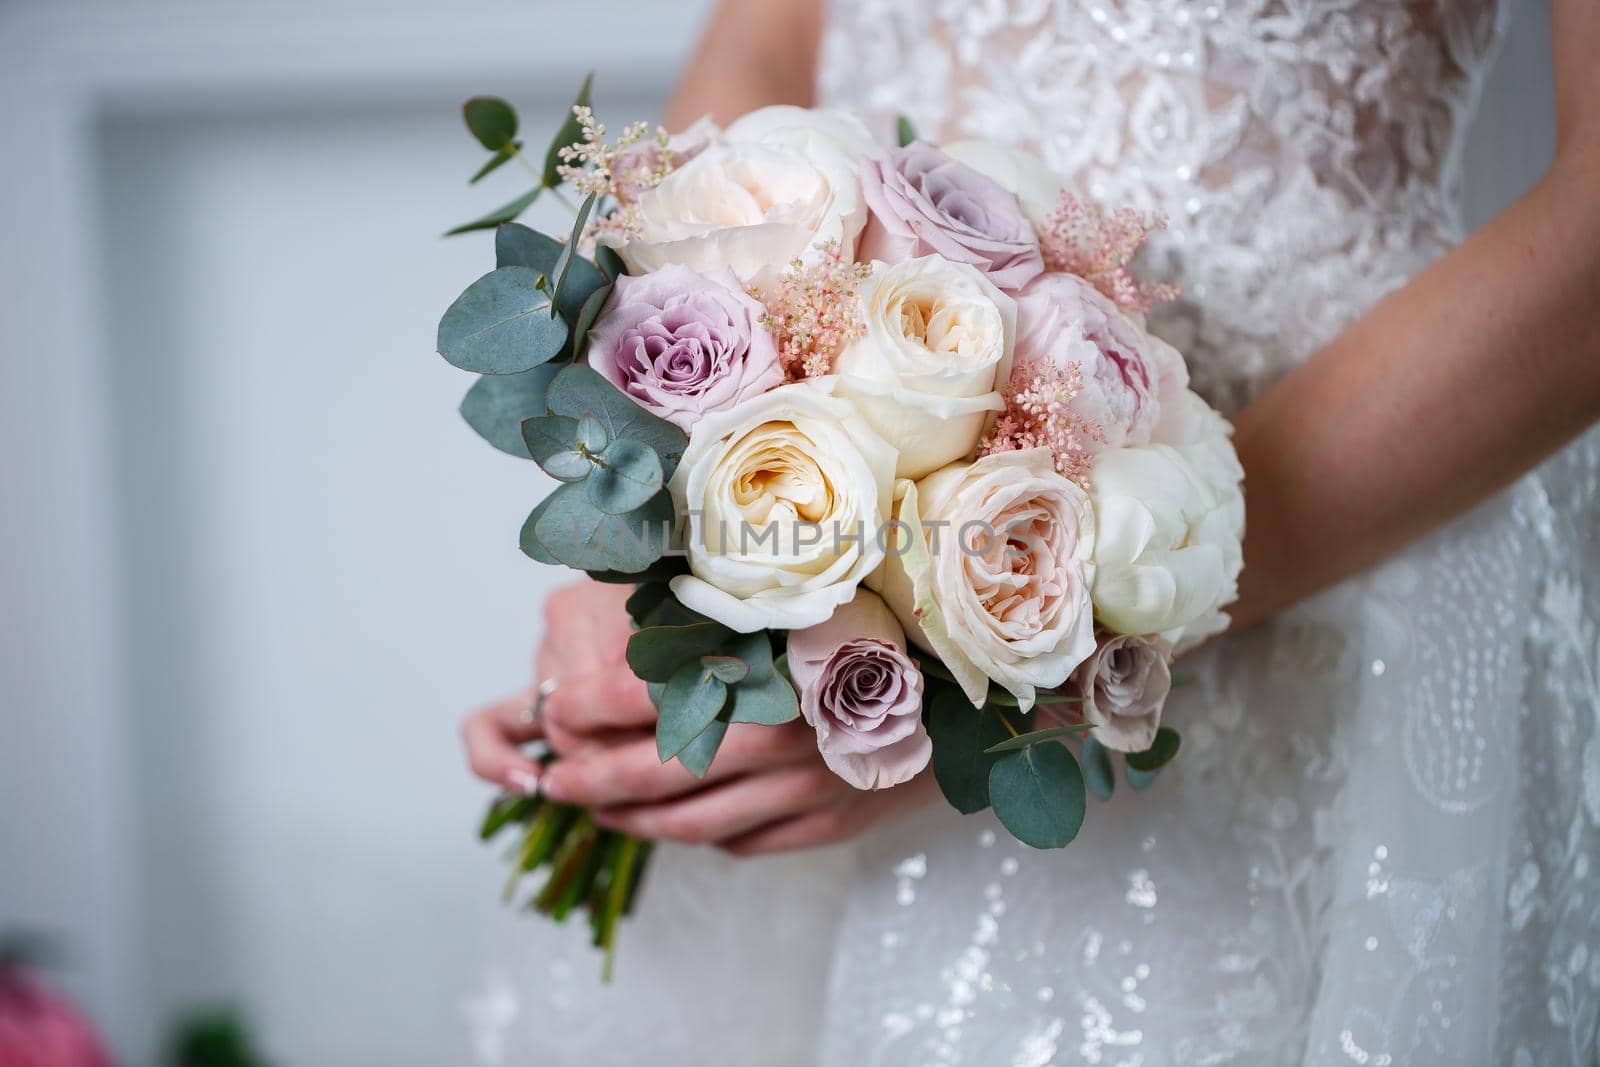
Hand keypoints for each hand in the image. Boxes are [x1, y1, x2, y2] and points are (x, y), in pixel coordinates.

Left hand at [463, 575, 940, 853]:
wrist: (983, 675)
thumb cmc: (880, 617)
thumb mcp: (795, 592)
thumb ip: (718, 598)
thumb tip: (623, 599)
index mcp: (765, 667)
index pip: (639, 697)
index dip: (580, 710)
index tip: (551, 709)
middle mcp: (786, 736)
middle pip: (656, 775)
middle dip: (588, 780)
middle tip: (552, 778)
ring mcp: (810, 789)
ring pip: (693, 824)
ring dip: (632, 821)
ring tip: (597, 807)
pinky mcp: (831, 824)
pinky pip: (743, 843)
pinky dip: (697, 836)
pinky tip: (672, 819)